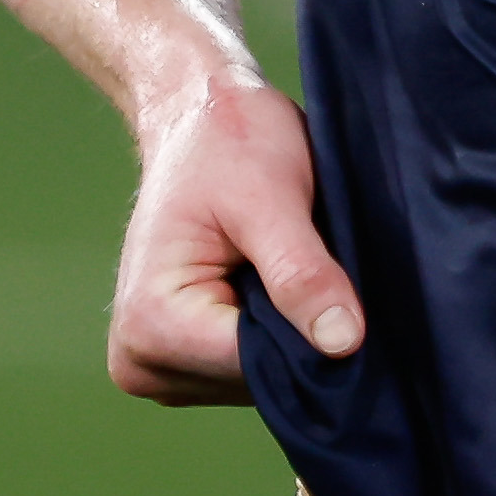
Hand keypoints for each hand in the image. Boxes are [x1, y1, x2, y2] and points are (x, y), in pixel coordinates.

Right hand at [112, 74, 362, 404]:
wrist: (198, 117)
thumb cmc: (230, 143)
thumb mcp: (272, 199)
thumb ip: (302, 274)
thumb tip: (343, 344)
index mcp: (149, 326)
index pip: (255, 366)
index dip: (316, 338)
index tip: (353, 296)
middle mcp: (142, 361)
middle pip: (258, 379)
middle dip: (305, 334)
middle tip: (328, 267)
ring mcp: (160, 367)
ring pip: (261, 378)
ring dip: (295, 332)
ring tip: (298, 268)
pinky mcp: (185, 360)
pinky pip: (253, 366)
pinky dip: (282, 331)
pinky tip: (286, 286)